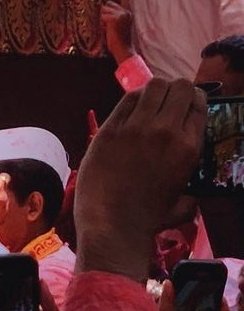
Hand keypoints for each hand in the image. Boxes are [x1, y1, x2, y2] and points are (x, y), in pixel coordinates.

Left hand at [74, 77, 205, 281]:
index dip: (195, 98)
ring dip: (157, 90)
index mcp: (188, 148)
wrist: (112, 224)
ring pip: (154, 85)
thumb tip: (193, 190)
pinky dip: (134, 98)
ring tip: (153, 100)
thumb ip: (191, 188)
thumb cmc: (149, 218)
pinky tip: (134, 107)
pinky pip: (127, 98)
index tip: (190, 102)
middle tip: (171, 99)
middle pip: (179, 87)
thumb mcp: (183, 202)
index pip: (199, 104)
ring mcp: (137, 126)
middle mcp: (166, 130)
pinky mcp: (111, 126)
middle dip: (178, 89)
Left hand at [100, 0, 134, 64]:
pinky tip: (108, 30)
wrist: (124, 50)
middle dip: (105, 13)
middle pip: (108, 4)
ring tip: (109, 29)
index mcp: (129, 13)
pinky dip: (102, 24)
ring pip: (103, 10)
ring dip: (103, 19)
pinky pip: (102, 17)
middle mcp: (126, 12)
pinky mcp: (114, 18)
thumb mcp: (121, 25)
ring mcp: (120, 14)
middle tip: (109, 26)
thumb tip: (104, 7)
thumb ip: (116, 15)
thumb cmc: (121, 41)